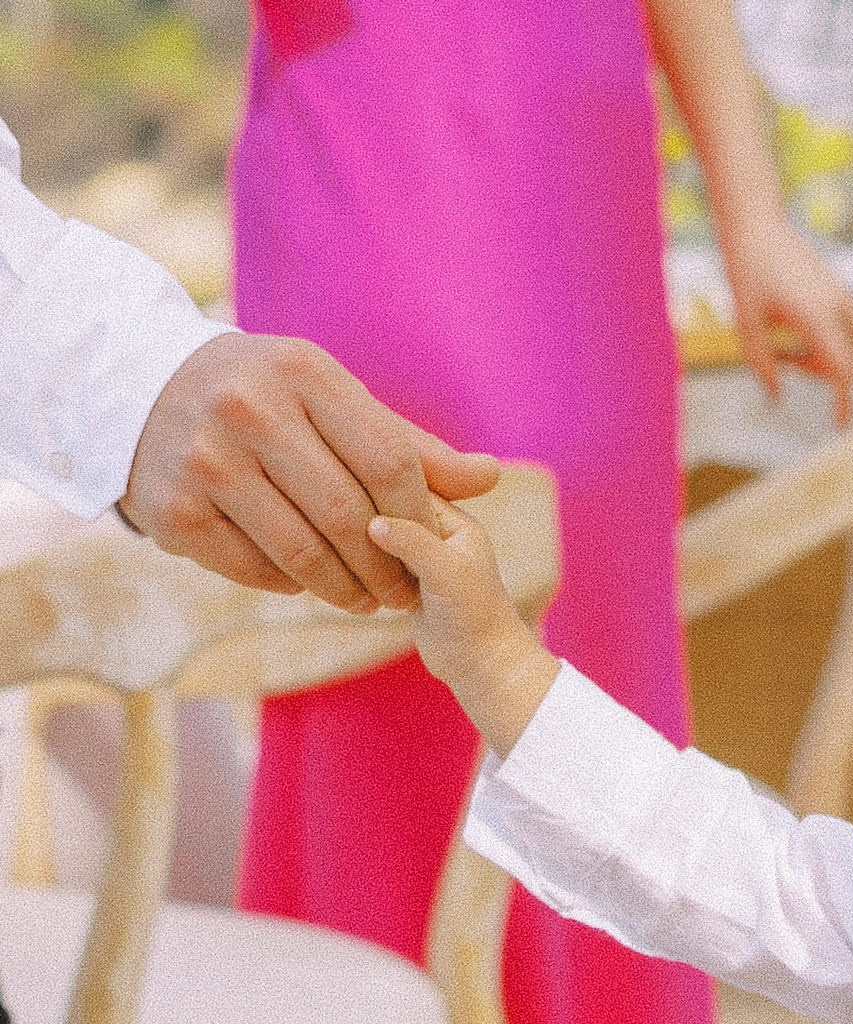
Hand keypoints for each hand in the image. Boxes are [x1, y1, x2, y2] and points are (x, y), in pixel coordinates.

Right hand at [123, 331, 498, 611]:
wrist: (140, 389)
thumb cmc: (264, 396)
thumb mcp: (330, 399)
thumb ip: (408, 444)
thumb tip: (490, 478)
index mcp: (302, 372)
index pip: (389, 463)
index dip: (417, 519)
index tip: (425, 547)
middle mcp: (248, 410)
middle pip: (348, 518)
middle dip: (385, 570)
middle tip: (398, 594)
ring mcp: (205, 462)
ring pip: (303, 555)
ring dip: (345, 591)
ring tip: (362, 599)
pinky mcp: (175, 512)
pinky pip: (256, 571)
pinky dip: (289, 584)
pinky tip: (303, 580)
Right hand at [368, 503, 557, 755]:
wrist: (480, 666)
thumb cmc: (476, 619)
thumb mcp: (447, 574)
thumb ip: (414, 544)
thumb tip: (373, 523)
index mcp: (452, 516)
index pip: (405, 484)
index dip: (376, 487)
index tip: (349, 497)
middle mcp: (434, 529)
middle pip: (385, 506)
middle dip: (364, 517)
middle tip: (343, 533)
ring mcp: (416, 554)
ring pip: (374, 535)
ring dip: (359, 545)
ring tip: (350, 559)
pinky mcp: (400, 577)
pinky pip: (369, 560)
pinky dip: (358, 565)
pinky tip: (346, 572)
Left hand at [719, 210, 852, 421]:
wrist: (755, 220)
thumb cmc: (746, 269)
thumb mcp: (744, 323)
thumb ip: (760, 363)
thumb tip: (777, 396)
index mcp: (817, 316)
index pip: (844, 369)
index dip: (845, 400)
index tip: (841, 424)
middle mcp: (836, 304)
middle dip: (833, 373)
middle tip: (792, 365)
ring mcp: (838, 291)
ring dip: (839, 353)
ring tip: (794, 349)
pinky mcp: (833, 284)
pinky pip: (848, 320)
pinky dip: (830, 335)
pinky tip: (792, 327)